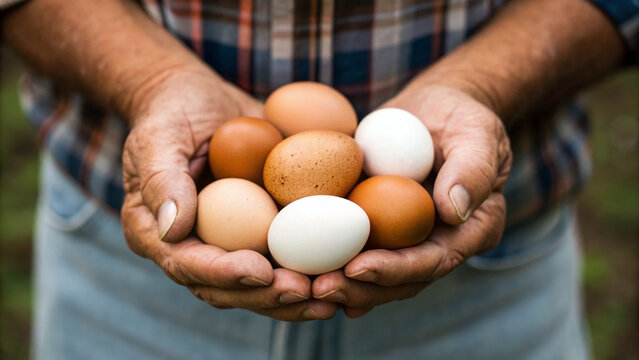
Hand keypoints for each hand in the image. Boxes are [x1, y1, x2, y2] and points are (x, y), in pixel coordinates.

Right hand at [121, 66, 336, 320]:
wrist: (199, 100)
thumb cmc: (172, 114)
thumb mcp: (159, 137)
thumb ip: (162, 181)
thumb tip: (174, 229)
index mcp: (160, 236)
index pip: (188, 266)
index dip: (224, 274)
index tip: (261, 271)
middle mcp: (196, 249)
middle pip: (228, 289)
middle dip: (268, 296)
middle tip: (306, 291)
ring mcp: (230, 244)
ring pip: (261, 285)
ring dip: (296, 296)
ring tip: (332, 296)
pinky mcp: (260, 232)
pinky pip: (285, 257)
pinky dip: (313, 269)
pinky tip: (346, 269)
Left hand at [312, 85, 511, 317]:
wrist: (436, 109)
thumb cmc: (462, 116)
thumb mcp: (478, 132)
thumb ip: (472, 169)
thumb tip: (453, 211)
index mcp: (473, 229)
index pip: (435, 260)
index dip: (396, 269)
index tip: (357, 267)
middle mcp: (442, 242)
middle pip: (403, 280)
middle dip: (362, 289)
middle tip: (321, 288)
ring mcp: (411, 238)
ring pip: (378, 274)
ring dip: (343, 284)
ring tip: (306, 285)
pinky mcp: (384, 227)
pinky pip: (358, 248)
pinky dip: (333, 262)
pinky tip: (304, 272)